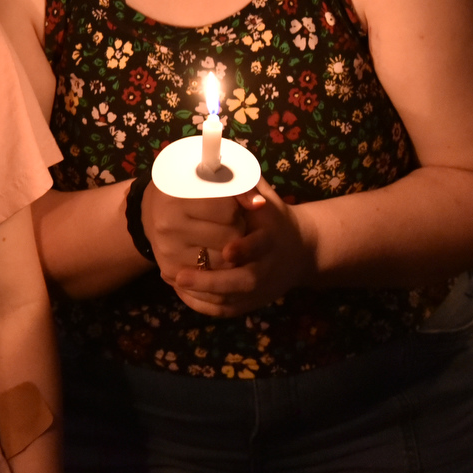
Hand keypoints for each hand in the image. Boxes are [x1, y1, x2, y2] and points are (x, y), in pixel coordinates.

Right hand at [140, 184, 244, 281]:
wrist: (153, 211)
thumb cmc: (188, 190)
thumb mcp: (209, 178)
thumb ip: (237, 185)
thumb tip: (258, 204)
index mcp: (176, 196)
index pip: (227, 210)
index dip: (236, 207)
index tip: (229, 204)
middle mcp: (168, 225)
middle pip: (230, 236)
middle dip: (236, 228)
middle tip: (227, 221)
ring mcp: (168, 250)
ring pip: (225, 259)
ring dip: (230, 249)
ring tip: (220, 235)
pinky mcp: (171, 270)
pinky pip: (212, 275)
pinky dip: (219, 264)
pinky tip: (213, 251)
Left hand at [168, 179, 314, 317]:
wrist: (301, 250)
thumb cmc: (272, 216)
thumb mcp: (265, 195)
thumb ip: (243, 183)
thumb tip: (218, 162)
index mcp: (272, 238)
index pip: (261, 246)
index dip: (246, 249)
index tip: (227, 250)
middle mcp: (269, 267)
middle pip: (245, 282)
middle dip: (212, 281)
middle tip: (180, 275)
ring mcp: (262, 289)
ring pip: (232, 301)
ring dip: (201, 294)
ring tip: (171, 278)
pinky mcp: (252, 303)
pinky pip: (226, 310)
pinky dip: (203, 305)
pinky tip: (181, 291)